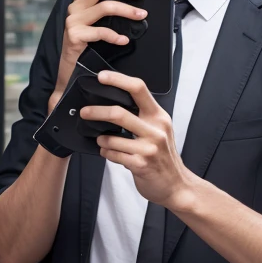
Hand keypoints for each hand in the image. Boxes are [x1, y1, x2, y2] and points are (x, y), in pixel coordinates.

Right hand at [48, 0, 147, 112]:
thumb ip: (107, 11)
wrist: (70, 73)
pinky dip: (115, 35)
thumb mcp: (96, 24)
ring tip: (140, 16)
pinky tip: (124, 39)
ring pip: (104, 7)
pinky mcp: (74, 36)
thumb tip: (132, 1)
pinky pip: (100, 31)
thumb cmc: (86, 48)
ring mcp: (73, 21)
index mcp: (82, 0)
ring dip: (126, 10)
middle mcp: (75, 7)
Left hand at [79, 70, 193, 208]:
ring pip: (111, 138)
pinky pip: (113, 155)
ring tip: (102, 141)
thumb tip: (113, 105)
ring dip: (101, 140)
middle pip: (118, 113)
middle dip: (96, 112)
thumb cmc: (164, 158)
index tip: (102, 77)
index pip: (138, 88)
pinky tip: (110, 153)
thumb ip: (142, 118)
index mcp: (158, 117)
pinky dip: (106, 153)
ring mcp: (149, 148)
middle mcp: (156, 130)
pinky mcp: (141, 164)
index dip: (118, 79)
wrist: (176, 185)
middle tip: (85, 112)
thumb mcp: (159, 131)